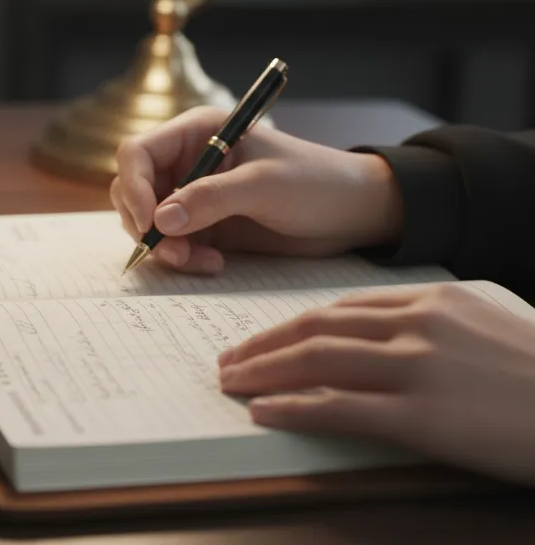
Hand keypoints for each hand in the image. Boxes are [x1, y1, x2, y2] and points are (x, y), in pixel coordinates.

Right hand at [110, 106, 403, 273]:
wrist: (354, 213)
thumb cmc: (315, 183)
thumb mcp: (264, 186)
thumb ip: (210, 199)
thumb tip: (160, 221)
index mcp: (196, 133)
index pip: (137, 153)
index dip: (135, 187)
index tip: (150, 223)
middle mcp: (186, 161)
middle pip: (133, 191)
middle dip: (146, 225)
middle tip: (175, 253)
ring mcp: (192, 195)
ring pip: (148, 222)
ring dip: (165, 248)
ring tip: (200, 262)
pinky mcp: (203, 225)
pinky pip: (171, 244)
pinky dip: (182, 258)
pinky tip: (213, 264)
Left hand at [218, 283, 534, 485]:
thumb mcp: (486, 329)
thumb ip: (431, 327)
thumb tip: (376, 344)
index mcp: (434, 300)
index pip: (341, 307)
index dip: (291, 323)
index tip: (262, 337)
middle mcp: (420, 325)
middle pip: (317, 328)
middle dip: (264, 344)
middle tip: (228, 360)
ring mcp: (419, 368)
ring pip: (317, 361)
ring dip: (263, 372)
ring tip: (230, 383)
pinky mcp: (423, 416)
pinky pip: (338, 406)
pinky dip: (292, 406)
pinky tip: (263, 412)